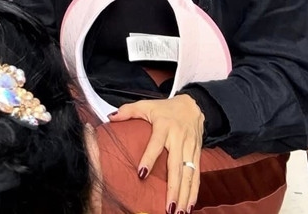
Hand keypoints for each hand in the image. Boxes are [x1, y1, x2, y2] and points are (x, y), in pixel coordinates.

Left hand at [109, 94, 202, 213]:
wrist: (193, 106)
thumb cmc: (165, 108)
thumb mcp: (146, 105)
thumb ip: (128, 111)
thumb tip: (110, 117)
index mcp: (164, 126)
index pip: (155, 144)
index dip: (149, 158)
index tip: (141, 174)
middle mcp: (178, 138)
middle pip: (176, 166)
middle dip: (173, 188)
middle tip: (169, 207)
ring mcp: (190, 147)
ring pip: (189, 174)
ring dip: (185, 194)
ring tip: (180, 212)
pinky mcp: (197, 154)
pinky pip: (197, 174)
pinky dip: (195, 191)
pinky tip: (190, 205)